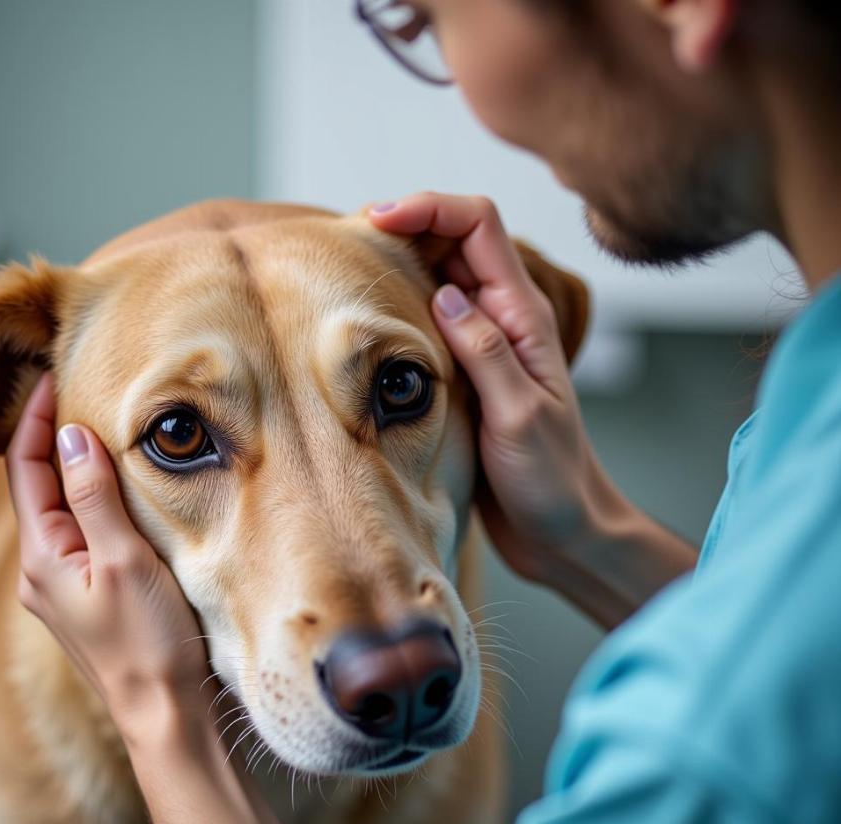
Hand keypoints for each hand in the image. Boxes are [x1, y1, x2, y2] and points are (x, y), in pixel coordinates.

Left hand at [6, 374, 209, 733]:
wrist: (163, 713)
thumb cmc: (147, 641)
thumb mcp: (124, 560)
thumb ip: (93, 498)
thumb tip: (71, 438)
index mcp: (43, 559)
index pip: (28, 472)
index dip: (39, 422)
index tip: (57, 379)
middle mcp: (42, 572)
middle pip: (38, 489)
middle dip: (52, 440)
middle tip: (78, 395)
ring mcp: (64, 587)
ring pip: (60, 512)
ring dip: (73, 470)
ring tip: (98, 432)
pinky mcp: (89, 598)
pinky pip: (80, 535)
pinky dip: (91, 502)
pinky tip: (115, 494)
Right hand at [370, 193, 609, 583]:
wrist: (562, 528)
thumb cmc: (552, 478)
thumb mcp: (519, 414)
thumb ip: (484, 351)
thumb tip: (445, 293)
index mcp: (524, 318)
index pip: (479, 227)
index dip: (431, 207)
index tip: (379, 220)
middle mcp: (504, 320)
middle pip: (455, 241)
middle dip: (406, 226)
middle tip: (349, 241)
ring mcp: (484, 346)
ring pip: (439, 278)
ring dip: (400, 264)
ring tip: (350, 270)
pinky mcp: (466, 374)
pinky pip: (430, 323)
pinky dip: (401, 308)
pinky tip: (372, 320)